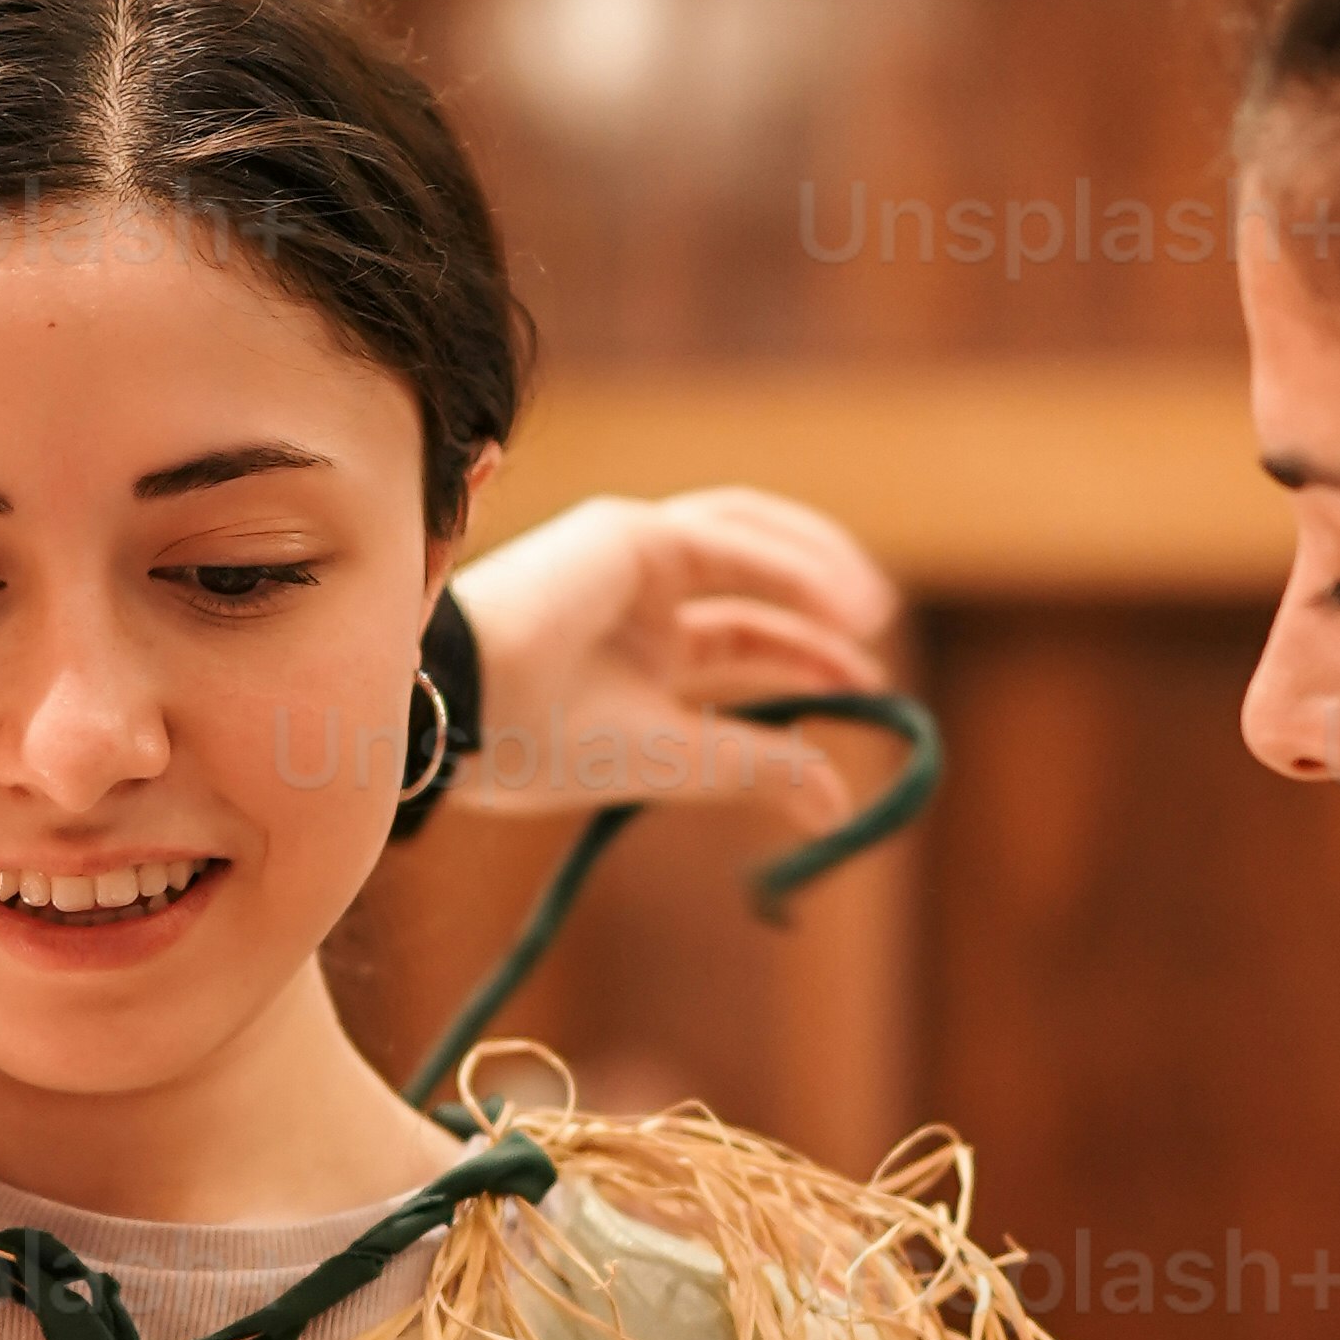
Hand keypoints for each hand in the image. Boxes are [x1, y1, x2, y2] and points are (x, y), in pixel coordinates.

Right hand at [446, 487, 903, 837]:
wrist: (461, 713)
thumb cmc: (541, 744)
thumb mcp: (672, 760)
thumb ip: (757, 767)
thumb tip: (838, 808)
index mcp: (641, 651)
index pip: (747, 639)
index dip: (813, 658)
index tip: (869, 689)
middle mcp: (641, 596)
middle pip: (758, 578)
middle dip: (824, 602)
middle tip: (877, 637)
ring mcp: (632, 557)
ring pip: (749, 538)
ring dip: (818, 565)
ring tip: (871, 612)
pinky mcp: (626, 532)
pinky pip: (727, 540)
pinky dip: (789, 565)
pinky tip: (836, 604)